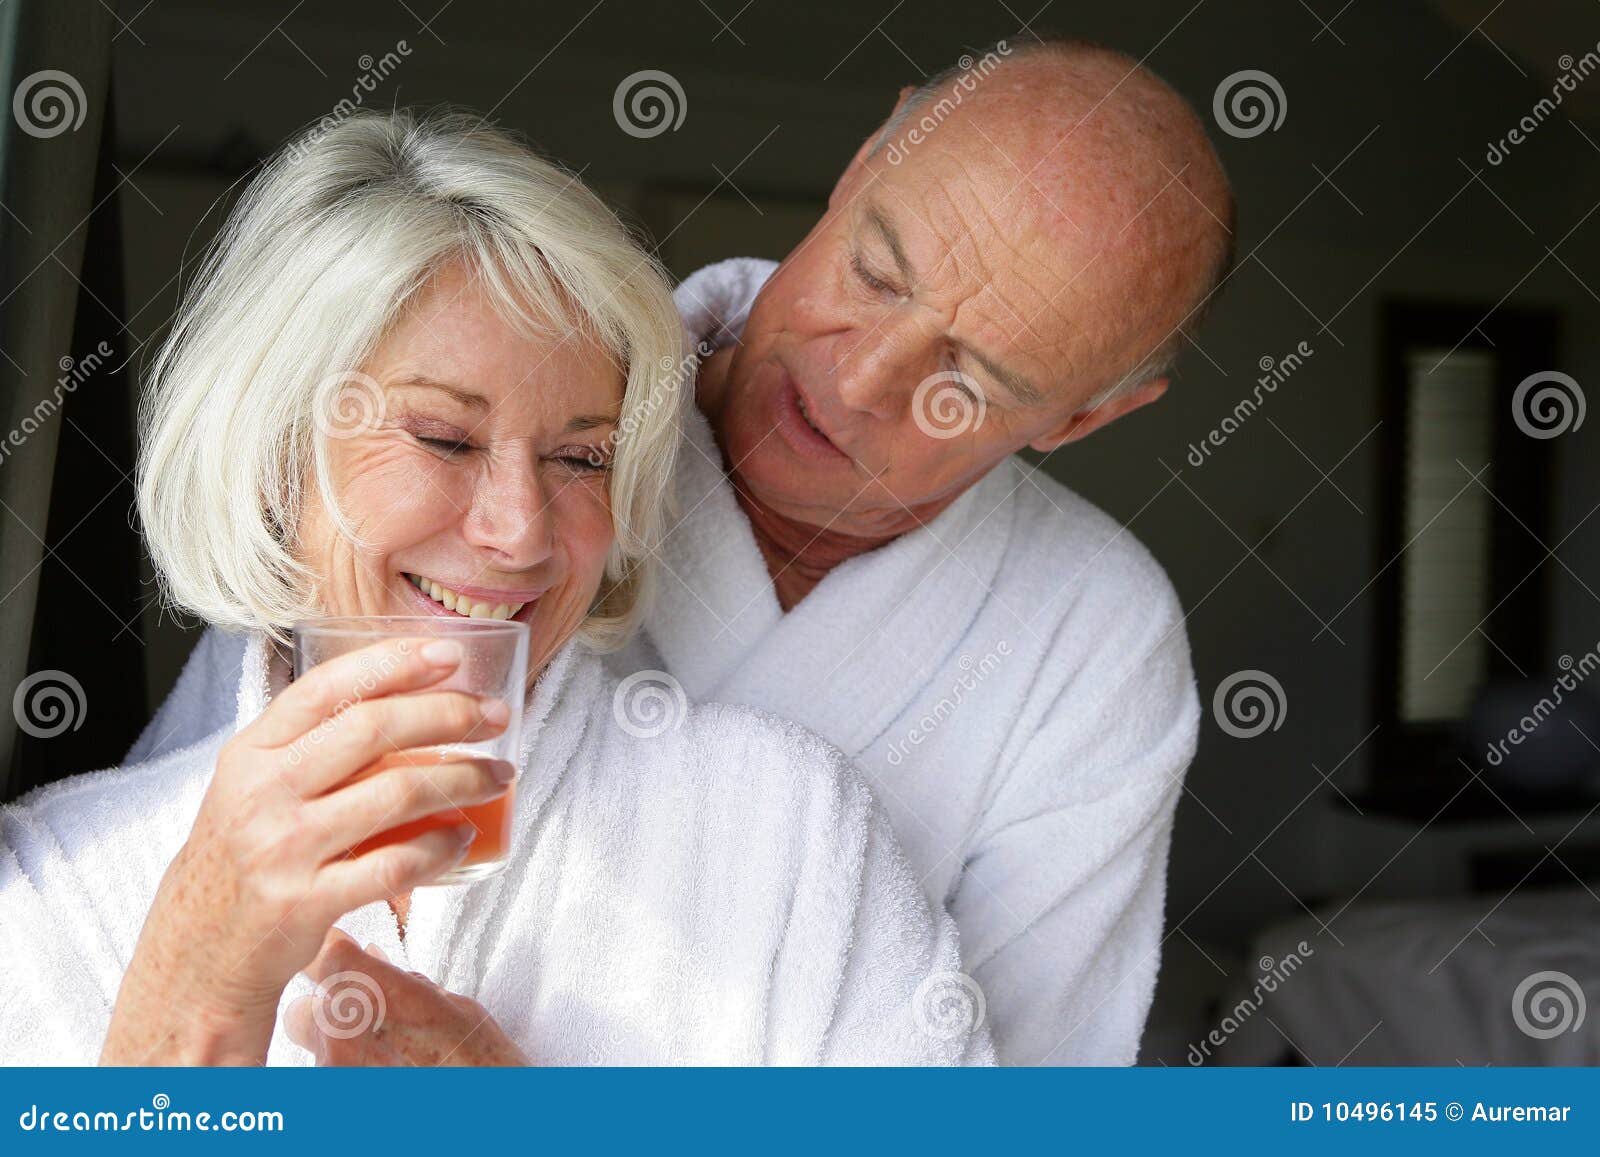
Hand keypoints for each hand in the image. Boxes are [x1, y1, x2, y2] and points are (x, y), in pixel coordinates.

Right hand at [101, 637, 514, 1065]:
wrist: (196, 953)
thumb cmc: (242, 858)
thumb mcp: (253, 786)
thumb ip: (310, 745)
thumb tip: (403, 697)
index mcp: (252, 752)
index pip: (328, 686)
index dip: (394, 663)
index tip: (450, 655)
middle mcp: (264, 792)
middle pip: (373, 730)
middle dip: (448, 715)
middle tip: (496, 716)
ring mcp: (284, 848)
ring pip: (396, 794)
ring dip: (462, 779)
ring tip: (498, 775)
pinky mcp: (306, 902)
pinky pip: (395, 866)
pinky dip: (441, 848)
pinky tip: (463, 836)